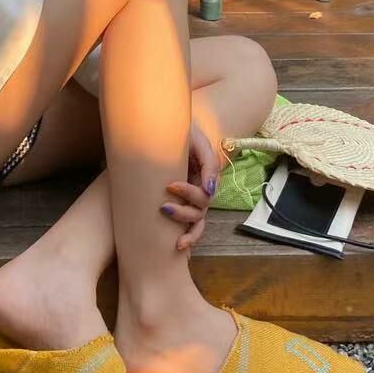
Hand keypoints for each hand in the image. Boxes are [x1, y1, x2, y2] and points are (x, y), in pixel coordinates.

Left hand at [161, 117, 223, 252]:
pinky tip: (179, 249)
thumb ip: (209, 162)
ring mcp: (190, 198)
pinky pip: (187, 226)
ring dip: (187, 231)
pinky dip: (187, 239)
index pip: (204, 194)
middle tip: (164, 206)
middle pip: (199, 211)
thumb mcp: (197, 141)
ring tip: (173, 238)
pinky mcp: (177, 202)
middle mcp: (199, 189)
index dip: (189, 193)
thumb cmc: (181, 131)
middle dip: (183, 212)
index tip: (169, 185)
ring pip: (196, 222)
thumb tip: (211, 190)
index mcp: (204, 175)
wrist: (162, 123)